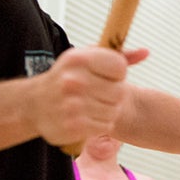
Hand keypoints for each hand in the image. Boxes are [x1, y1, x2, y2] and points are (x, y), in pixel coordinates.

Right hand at [25, 46, 147, 144]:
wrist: (33, 104)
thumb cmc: (67, 78)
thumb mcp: (87, 60)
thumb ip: (118, 56)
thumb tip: (146, 52)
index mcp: (78, 59)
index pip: (120, 67)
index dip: (117, 74)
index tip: (105, 75)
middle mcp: (73, 81)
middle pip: (119, 92)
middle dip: (113, 95)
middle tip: (96, 94)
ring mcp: (72, 105)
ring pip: (114, 111)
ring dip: (106, 111)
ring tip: (89, 105)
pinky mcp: (73, 126)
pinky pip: (104, 126)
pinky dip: (99, 124)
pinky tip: (85, 117)